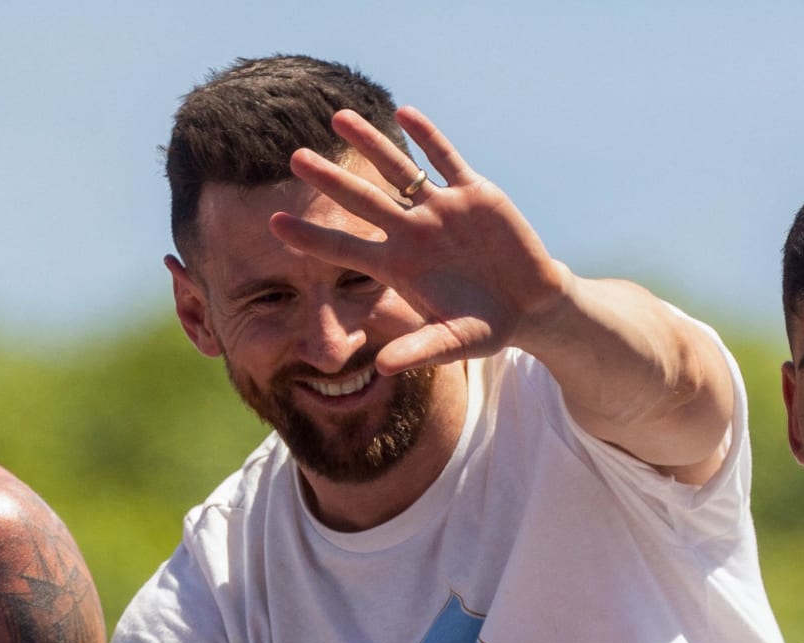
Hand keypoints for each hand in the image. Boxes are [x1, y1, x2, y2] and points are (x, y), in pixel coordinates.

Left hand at [269, 105, 569, 378]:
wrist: (530, 304)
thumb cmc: (485, 326)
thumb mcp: (453, 342)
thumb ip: (418, 351)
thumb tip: (382, 368)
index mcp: (399, 267)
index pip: (344, 248)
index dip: (311, 236)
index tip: (274, 223)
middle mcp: (412, 233)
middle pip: (362, 200)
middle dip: (330, 179)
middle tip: (295, 157)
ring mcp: (440, 210)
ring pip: (399, 169)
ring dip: (372, 142)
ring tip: (339, 117)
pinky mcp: (474, 194)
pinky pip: (446, 160)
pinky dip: (428, 137)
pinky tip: (404, 113)